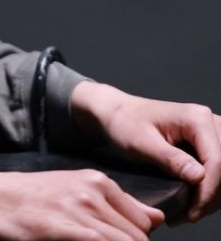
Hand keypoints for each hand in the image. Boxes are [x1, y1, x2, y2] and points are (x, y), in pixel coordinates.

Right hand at [0, 162, 163, 239]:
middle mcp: (93, 191)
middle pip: (138, 237)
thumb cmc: (26, 199)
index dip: (136, 240)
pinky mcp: (66, 229)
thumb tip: (156, 219)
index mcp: (97, 181)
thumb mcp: (72, 191)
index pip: (144, 222)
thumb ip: (114, 205)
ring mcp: (79, 210)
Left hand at [71, 81, 220, 221]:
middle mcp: (208, 122)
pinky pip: (218, 170)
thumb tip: (200, 177)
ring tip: (188, 212)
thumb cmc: (125, 123)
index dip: (208, 192)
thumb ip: (171, 159)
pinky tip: (192, 201)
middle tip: (189, 215)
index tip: (191, 212)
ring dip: (212, 195)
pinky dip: (209, 189)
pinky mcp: (206, 143)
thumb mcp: (143, 143)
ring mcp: (209, 132)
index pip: (217, 161)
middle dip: (211, 196)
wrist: (116, 113)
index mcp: (196, 118)